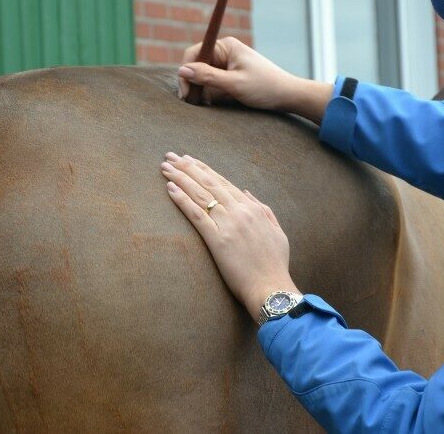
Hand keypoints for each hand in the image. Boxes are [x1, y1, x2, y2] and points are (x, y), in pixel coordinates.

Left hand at [161, 152, 299, 321]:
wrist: (272, 287)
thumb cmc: (275, 263)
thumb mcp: (277, 230)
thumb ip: (263, 209)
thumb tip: (247, 192)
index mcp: (252, 208)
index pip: (223, 182)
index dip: (204, 170)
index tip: (190, 160)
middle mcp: (239, 211)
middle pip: (208, 183)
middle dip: (188, 167)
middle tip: (171, 156)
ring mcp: (228, 224)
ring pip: (200, 194)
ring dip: (181, 178)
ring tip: (166, 167)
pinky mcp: (217, 240)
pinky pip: (196, 214)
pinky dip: (182, 199)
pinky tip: (170, 188)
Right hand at [178, 37, 331, 120]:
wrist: (288, 95)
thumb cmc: (265, 87)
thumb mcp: (234, 84)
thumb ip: (207, 77)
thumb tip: (182, 71)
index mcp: (226, 46)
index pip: (194, 53)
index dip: (186, 72)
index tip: (185, 93)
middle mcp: (225, 52)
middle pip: (198, 66)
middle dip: (195, 84)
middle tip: (194, 103)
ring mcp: (228, 64)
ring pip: (205, 77)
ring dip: (204, 91)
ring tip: (210, 104)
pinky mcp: (231, 76)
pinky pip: (214, 84)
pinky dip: (213, 94)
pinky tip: (217, 102)